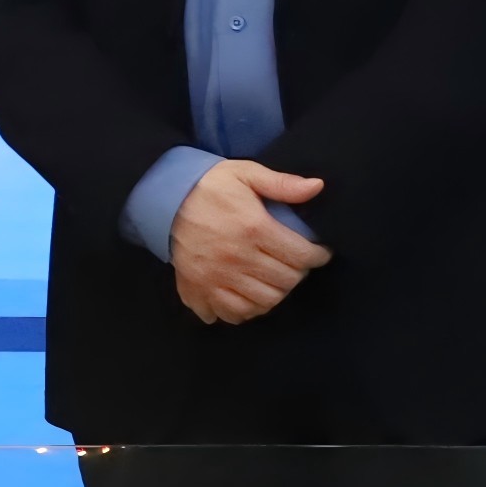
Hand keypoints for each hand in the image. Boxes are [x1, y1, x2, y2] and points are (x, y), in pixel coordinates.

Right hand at [169, 158, 331, 324]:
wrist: (166, 200)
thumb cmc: (211, 186)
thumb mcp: (246, 173)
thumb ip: (282, 183)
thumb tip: (318, 186)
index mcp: (254, 228)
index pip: (300, 255)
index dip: (318, 256)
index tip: (320, 253)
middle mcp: (237, 257)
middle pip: (286, 281)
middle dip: (299, 273)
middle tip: (298, 264)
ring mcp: (218, 277)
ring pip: (265, 301)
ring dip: (278, 292)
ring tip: (278, 278)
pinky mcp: (200, 290)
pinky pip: (235, 313)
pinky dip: (250, 309)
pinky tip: (253, 295)